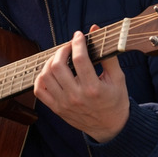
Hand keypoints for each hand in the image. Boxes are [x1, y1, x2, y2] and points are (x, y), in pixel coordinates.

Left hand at [34, 28, 129, 142]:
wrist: (110, 127)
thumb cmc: (115, 100)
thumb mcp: (118, 78)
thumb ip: (107, 55)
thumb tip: (95, 29)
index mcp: (93, 88)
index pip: (80, 59)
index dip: (77, 43)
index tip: (78, 35)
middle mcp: (76, 96)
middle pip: (58, 66)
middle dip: (61, 50)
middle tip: (68, 46)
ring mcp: (63, 103)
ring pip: (46, 76)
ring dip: (50, 61)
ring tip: (59, 57)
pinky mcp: (56, 108)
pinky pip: (39, 90)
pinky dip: (41, 77)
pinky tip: (50, 72)